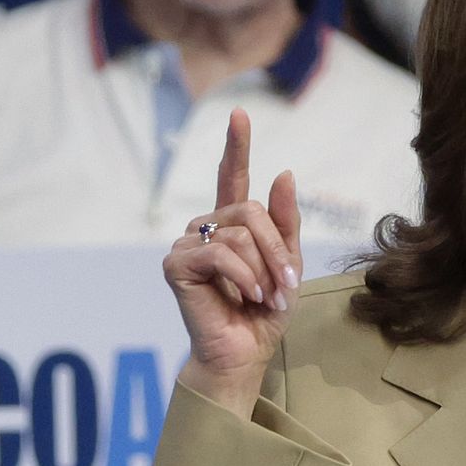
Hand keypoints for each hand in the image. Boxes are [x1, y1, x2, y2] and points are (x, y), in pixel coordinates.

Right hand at [162, 109, 302, 416]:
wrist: (246, 352)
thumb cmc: (265, 310)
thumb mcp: (288, 263)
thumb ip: (285, 221)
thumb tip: (283, 173)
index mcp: (234, 225)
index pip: (233, 177)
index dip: (237, 146)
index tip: (239, 113)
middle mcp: (207, 228)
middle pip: (249, 212)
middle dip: (275, 249)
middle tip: (283, 285)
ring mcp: (188, 245)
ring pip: (238, 233)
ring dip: (262, 269)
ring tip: (264, 296)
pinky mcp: (176, 265)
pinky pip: (220, 253)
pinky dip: (242, 277)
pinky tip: (245, 296)